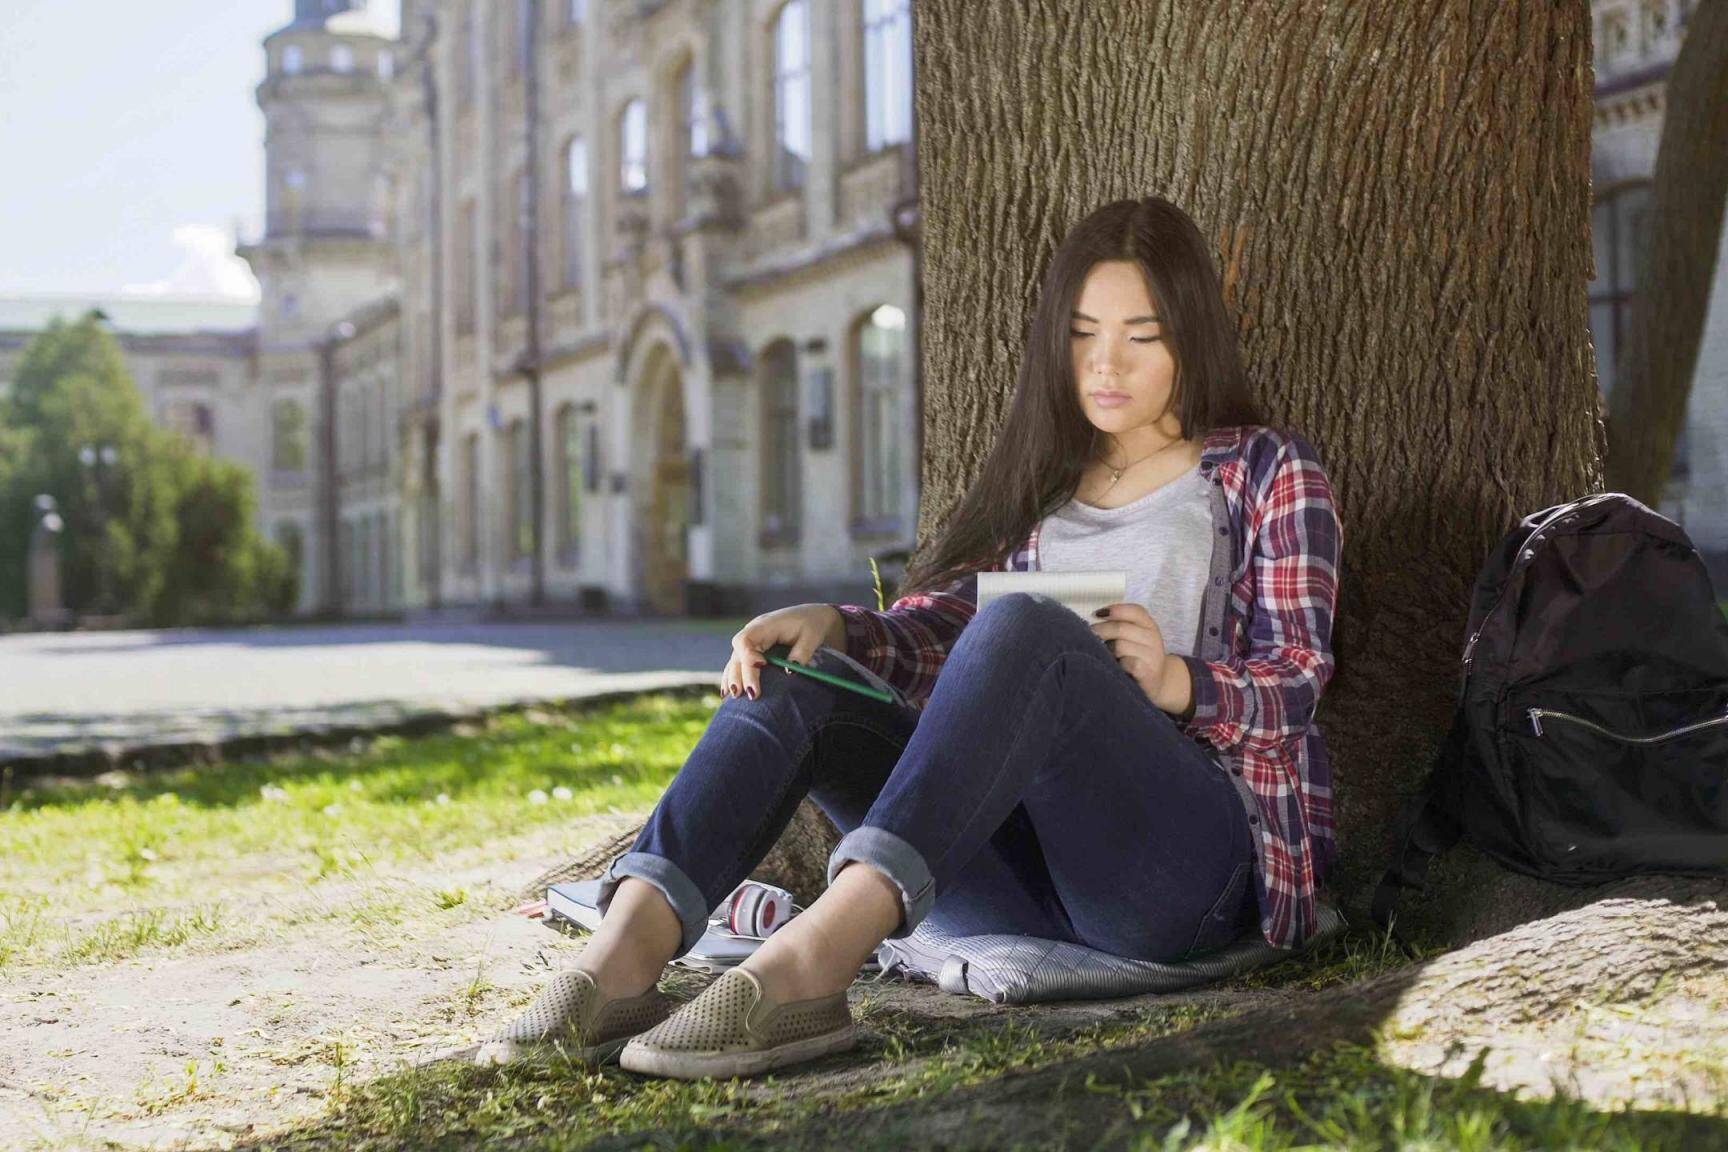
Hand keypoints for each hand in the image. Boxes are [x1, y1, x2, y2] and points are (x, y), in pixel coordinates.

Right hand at [721, 604, 842, 700]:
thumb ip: (801, 653)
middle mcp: (753, 633)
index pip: (745, 639)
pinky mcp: (752, 651)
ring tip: (733, 698)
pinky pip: (738, 664)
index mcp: (765, 625)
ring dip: (732, 679)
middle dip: (740, 675)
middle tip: (751, 695)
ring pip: (734, 661)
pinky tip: (728, 694)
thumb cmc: (812, 625)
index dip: (748, 656)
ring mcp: (751, 642)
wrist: (811, 617)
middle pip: (737, 654)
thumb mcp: (811, 637)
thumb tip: (790, 672)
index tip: (761, 667)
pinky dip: (732, 677)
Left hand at [1090, 602, 1168, 700]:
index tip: (1096, 614)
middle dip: (1101, 631)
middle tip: (1091, 636)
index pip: (1134, 610)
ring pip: (1119, 646)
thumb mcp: (1133, 637)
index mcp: (1149, 625)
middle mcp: (1153, 637)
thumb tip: (1096, 616)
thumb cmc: (1137, 657)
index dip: (1114, 610)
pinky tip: (1117, 668)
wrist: (1157, 683)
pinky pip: (1126, 663)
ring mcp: (1152, 655)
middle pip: (1121, 628)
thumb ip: (1119, 625)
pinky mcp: (1148, 672)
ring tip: (1107, 656)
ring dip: (1108, 651)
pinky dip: (1118, 665)